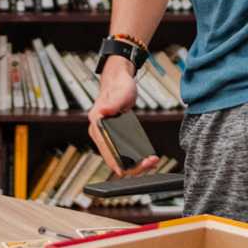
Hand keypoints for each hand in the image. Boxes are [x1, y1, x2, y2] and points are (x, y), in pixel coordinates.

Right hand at [86, 57, 159, 175]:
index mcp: (96, 126)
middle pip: (113, 160)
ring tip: (151, 161)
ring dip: (134, 165)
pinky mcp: (113, 138)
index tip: (136, 166)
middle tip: (150, 162)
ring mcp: (105, 137)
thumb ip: (112, 104)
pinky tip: (146, 158)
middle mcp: (99, 134)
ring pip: (118, 160)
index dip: (120, 163)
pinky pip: (122, 154)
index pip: (107, 152)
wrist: (119, 81)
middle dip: (132, 166)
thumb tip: (102, 112)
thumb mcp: (120, 94)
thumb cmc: (119, 87)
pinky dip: (134, 159)